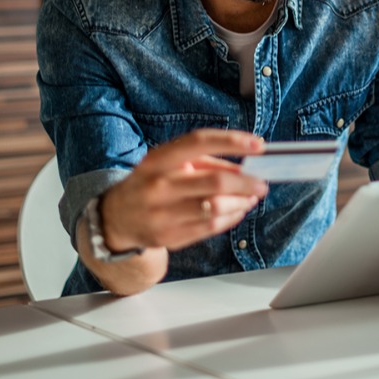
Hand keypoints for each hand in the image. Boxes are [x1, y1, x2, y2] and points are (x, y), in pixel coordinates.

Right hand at [100, 129, 268, 253]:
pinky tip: (237, 210)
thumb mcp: (170, 163)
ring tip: (250, 198)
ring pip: (216, 208)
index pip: (199, 142)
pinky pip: (211, 227)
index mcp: (158, 160)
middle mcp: (158, 186)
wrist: (116, 217)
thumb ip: (206, 162)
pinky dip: (231, 218)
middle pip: (214, 182)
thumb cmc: (151, 182)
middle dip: (245, 182)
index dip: (232, 141)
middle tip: (261, 183)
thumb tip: (244, 167)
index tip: (258, 145)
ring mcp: (163, 214)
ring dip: (241, 203)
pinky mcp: (169, 236)